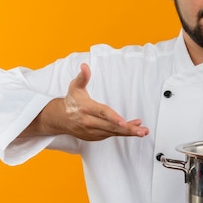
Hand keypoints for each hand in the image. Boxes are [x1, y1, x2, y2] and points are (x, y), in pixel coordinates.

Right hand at [24, 63, 148, 140]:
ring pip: (112, 133)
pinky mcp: (95, 137)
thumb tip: (85, 66)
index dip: (113, 118)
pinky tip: (133, 129)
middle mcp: (89, 122)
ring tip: (142, 131)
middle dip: (127, 129)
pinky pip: (111, 135)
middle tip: (141, 131)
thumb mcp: (75, 86)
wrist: (60, 118)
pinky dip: (122, 133)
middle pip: (110, 127)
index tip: (123, 122)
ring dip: (128, 132)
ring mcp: (92, 131)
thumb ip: (82, 77)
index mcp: (86, 108)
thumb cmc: (71, 101)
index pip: (101, 113)